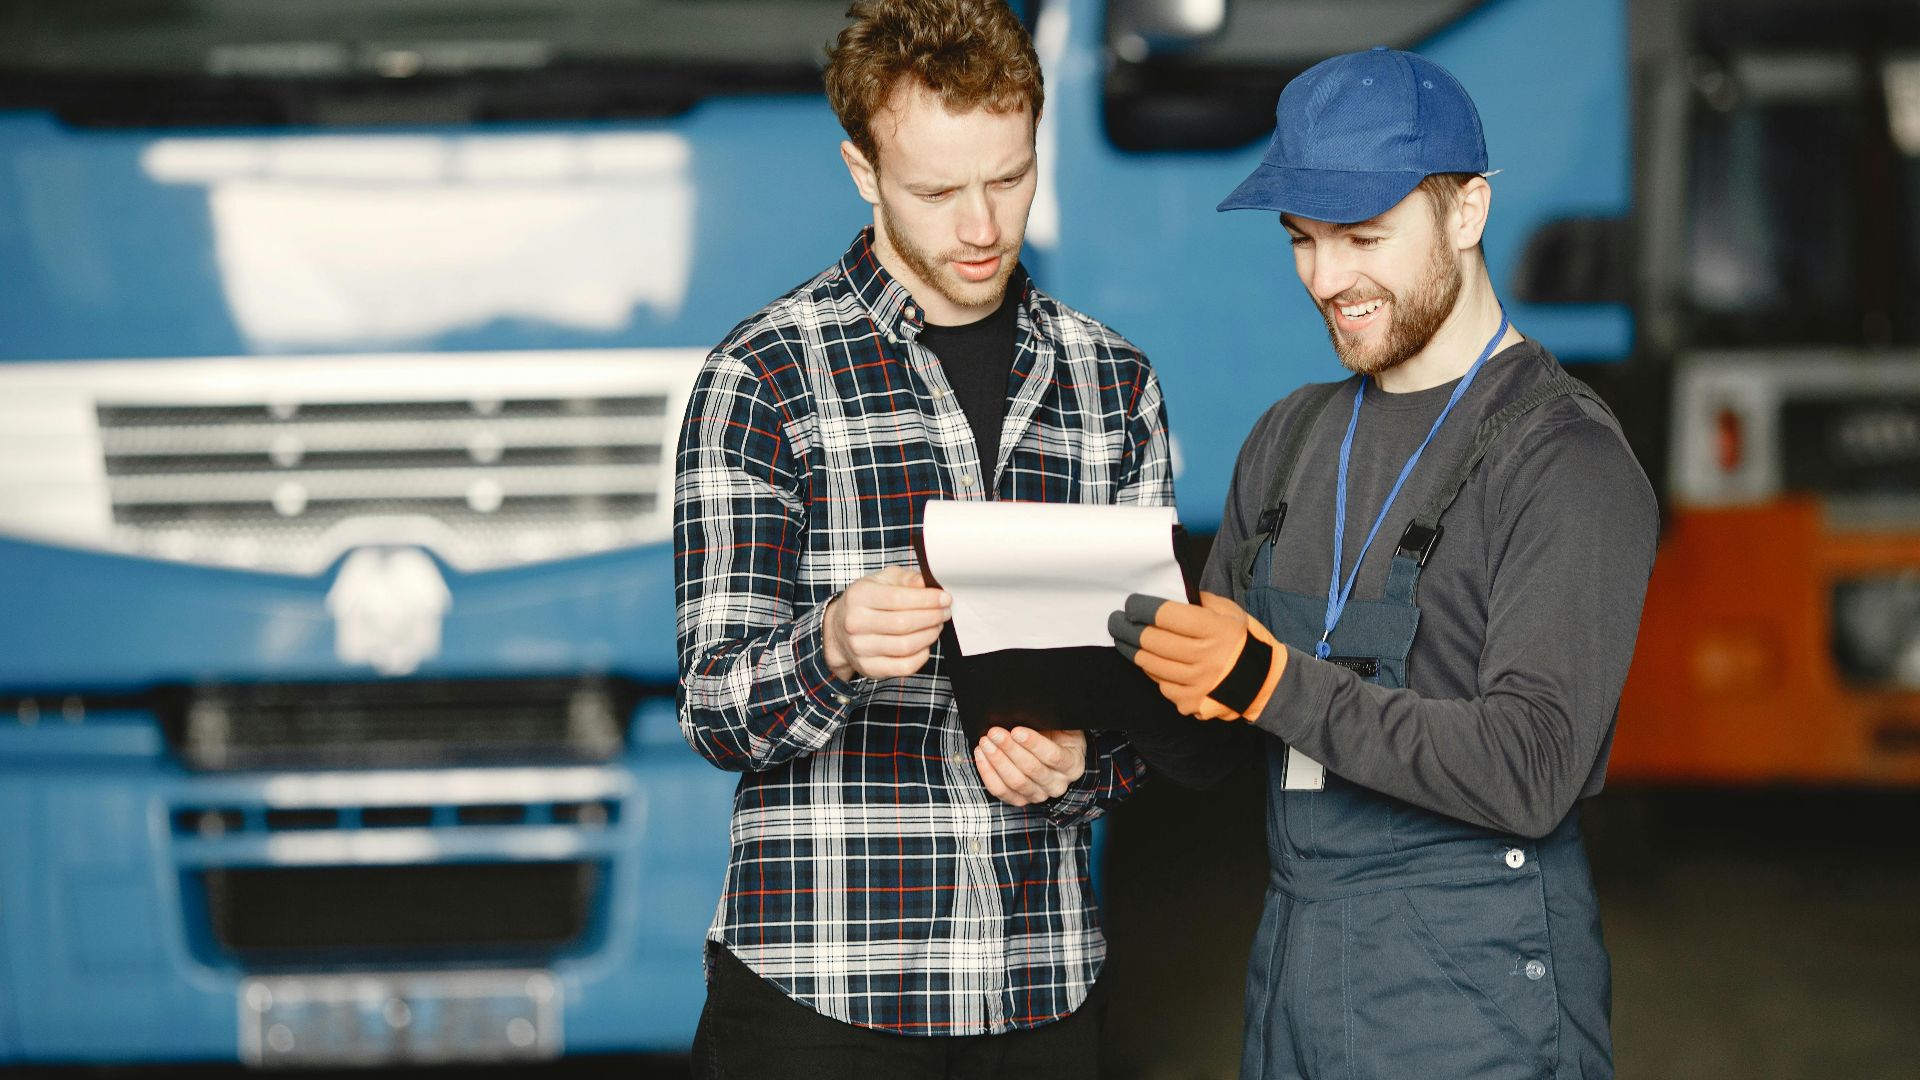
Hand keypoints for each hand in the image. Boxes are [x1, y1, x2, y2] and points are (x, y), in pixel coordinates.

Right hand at [823, 566, 950, 680]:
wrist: (839, 629)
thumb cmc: (868, 601)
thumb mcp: (883, 580)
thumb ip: (907, 579)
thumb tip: (926, 584)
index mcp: (859, 596)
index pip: (898, 598)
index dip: (927, 599)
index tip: (945, 598)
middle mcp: (855, 623)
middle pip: (903, 624)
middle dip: (932, 617)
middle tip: (945, 612)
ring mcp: (860, 648)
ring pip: (905, 646)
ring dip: (929, 636)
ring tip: (936, 626)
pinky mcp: (869, 668)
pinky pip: (904, 666)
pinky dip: (922, 656)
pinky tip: (925, 644)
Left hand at [973, 727, 1086, 806]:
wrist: (1056, 755)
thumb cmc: (1057, 736)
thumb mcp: (1062, 725)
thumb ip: (1051, 722)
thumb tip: (1028, 712)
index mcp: (1072, 764)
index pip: (1054, 756)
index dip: (1034, 743)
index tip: (1016, 730)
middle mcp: (1058, 784)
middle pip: (1031, 769)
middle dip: (1010, 749)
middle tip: (994, 733)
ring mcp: (1039, 794)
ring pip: (1015, 782)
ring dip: (997, 760)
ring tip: (986, 742)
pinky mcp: (1021, 800)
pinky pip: (1001, 791)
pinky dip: (988, 773)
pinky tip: (981, 756)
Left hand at [1109, 591, 1284, 720]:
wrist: (1264, 683)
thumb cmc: (1244, 641)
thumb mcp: (1230, 613)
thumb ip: (1200, 602)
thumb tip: (1169, 594)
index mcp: (1214, 630)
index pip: (1165, 615)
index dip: (1141, 608)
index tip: (1130, 605)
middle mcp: (1205, 657)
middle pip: (1151, 641)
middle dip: (1127, 629)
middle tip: (1116, 622)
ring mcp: (1197, 683)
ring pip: (1150, 665)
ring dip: (1133, 651)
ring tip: (1125, 640)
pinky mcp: (1191, 702)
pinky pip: (1161, 686)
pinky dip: (1154, 674)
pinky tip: (1154, 663)